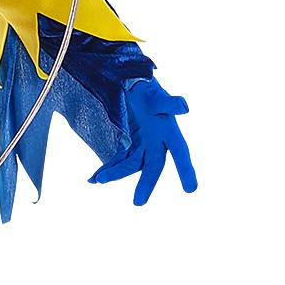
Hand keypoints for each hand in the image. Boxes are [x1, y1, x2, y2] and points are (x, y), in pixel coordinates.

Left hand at [88, 79, 197, 205]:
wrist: (128, 82)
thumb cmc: (146, 87)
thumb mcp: (155, 93)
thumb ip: (168, 102)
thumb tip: (185, 107)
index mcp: (169, 130)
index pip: (180, 152)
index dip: (185, 169)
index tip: (190, 189)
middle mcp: (156, 141)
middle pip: (152, 166)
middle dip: (145, 183)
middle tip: (138, 202)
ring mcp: (140, 144)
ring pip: (130, 165)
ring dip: (115, 173)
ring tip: (99, 180)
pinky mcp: (125, 144)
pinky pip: (116, 160)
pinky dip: (106, 169)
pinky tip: (93, 179)